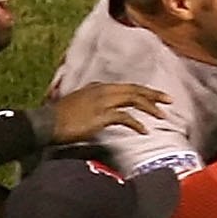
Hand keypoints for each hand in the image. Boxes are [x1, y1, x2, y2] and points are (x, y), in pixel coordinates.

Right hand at [45, 80, 169, 142]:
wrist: (46, 123)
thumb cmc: (60, 117)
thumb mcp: (79, 104)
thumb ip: (94, 104)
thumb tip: (105, 112)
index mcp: (98, 87)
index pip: (126, 87)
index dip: (143, 91)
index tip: (156, 96)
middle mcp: (102, 90)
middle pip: (134, 90)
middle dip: (153, 94)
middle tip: (169, 100)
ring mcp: (102, 102)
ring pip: (133, 99)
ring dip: (150, 107)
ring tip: (162, 115)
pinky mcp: (101, 115)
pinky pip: (125, 117)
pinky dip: (136, 124)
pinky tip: (144, 130)